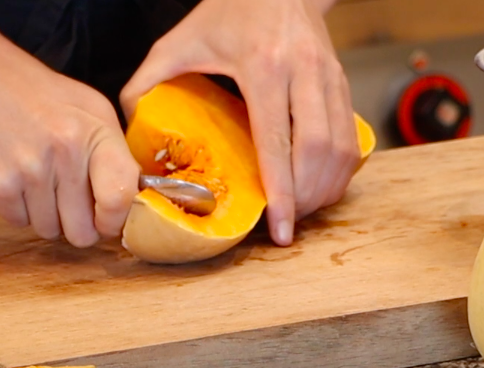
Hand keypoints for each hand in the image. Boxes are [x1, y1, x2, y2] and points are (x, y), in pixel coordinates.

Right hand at [0, 42, 140, 247]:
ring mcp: (27, 171)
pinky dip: (18, 208)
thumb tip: (130, 201)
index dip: (115, 221)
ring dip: (47, 215)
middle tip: (70, 201)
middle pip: (82, 230)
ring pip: (49, 230)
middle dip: (79, 223)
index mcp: (94, 133)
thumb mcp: (91, 108)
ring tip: (39, 179)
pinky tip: (16, 177)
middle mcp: (63, 154)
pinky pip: (18, 222)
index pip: (118, 199)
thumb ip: (114, 154)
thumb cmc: (37, 92)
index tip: (108, 220)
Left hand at [120, 0, 359, 246]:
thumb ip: (146, 82)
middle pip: (317, 150)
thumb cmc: (225, 11)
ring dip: (326, 187)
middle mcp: (305, 71)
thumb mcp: (178, 40)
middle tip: (288, 225)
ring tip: (304, 212)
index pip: (277, 141)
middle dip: (306, 197)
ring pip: (342, 147)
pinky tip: (320, 186)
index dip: (281, 192)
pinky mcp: (342, 80)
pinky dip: (340, 169)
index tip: (281, 229)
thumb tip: (132, 132)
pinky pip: (351, 136)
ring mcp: (330, 75)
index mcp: (264, 65)